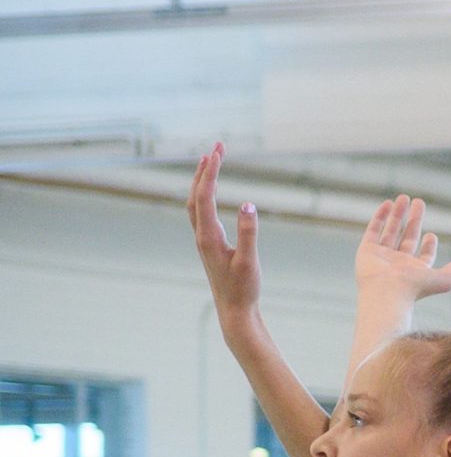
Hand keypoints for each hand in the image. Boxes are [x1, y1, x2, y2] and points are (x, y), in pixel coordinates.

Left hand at [189, 142, 260, 324]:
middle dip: (205, 169)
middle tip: (217, 147)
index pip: (205, 196)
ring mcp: (204, 238)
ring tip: (211, 160)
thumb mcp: (250, 262)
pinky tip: (212, 189)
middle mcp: (201, 235)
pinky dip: (204, 193)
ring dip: (202, 179)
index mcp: (208, 237)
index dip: (211, 173)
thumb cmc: (243, 288)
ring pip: (195, 201)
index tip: (218, 152)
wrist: (233, 310)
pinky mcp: (209, 243)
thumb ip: (249, 233)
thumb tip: (249, 204)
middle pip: (196, 194)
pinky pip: (201, 210)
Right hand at [353, 194, 450, 302]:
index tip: (431, 235)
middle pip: (408, 237)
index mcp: (416, 271)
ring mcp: (382, 256)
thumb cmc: (417, 288)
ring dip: (398, 214)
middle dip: (414, 219)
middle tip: (419, 202)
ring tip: (404, 197)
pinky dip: (380, 216)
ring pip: (391, 230)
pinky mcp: (367, 250)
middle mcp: (399, 263)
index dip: (428, 244)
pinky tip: (388, 203)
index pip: (423, 255)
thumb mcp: (447, 277)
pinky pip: (374, 229)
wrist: (387, 292)